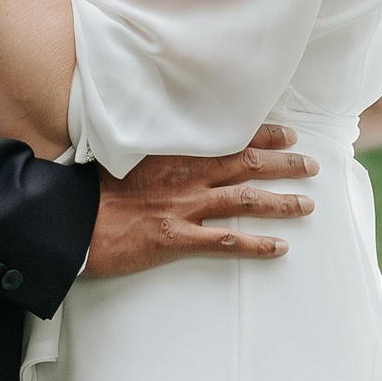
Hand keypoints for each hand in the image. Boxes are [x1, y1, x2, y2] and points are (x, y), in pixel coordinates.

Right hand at [85, 130, 318, 275]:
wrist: (72, 219)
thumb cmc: (92, 188)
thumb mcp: (125, 154)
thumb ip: (154, 147)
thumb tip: (171, 140)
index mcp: (174, 152)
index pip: (229, 137)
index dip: (263, 134)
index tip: (287, 133)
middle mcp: (186, 176)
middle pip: (247, 164)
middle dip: (284, 163)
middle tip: (310, 164)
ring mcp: (183, 208)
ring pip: (246, 201)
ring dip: (281, 202)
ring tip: (307, 204)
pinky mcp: (176, 239)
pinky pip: (226, 242)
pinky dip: (257, 246)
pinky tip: (280, 247)